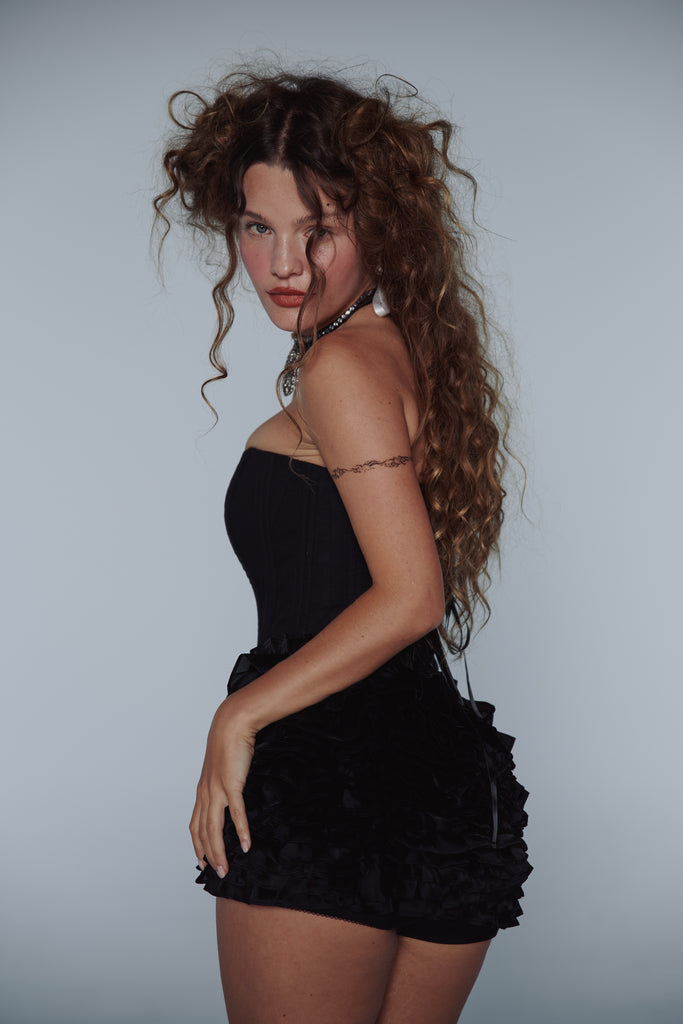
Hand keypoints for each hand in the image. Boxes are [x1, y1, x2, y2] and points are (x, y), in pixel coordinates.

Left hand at [189, 696, 255, 877]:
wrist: (231, 724)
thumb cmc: (229, 744)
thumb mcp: (222, 768)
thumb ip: (224, 783)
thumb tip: (230, 795)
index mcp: (202, 791)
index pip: (195, 826)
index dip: (197, 846)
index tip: (202, 862)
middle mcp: (206, 793)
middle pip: (203, 832)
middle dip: (208, 855)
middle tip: (218, 872)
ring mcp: (217, 789)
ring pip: (214, 828)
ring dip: (220, 850)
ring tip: (227, 867)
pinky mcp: (231, 783)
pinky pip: (236, 812)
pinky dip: (240, 830)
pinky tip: (246, 844)